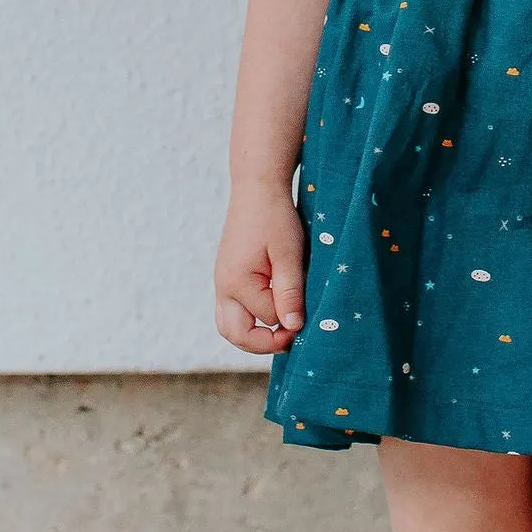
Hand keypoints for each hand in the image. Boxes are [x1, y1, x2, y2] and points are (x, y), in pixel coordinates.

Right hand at [214, 182, 307, 352]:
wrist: (257, 188)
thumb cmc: (275, 217)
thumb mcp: (289, 255)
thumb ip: (289, 293)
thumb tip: (292, 328)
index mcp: (236, 282)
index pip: (267, 318)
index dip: (290, 322)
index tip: (309, 320)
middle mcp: (223, 286)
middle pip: (235, 334)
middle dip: (262, 343)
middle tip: (291, 338)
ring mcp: (222, 282)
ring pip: (229, 326)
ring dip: (253, 334)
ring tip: (282, 329)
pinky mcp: (227, 277)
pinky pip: (231, 310)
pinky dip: (249, 318)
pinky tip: (272, 309)